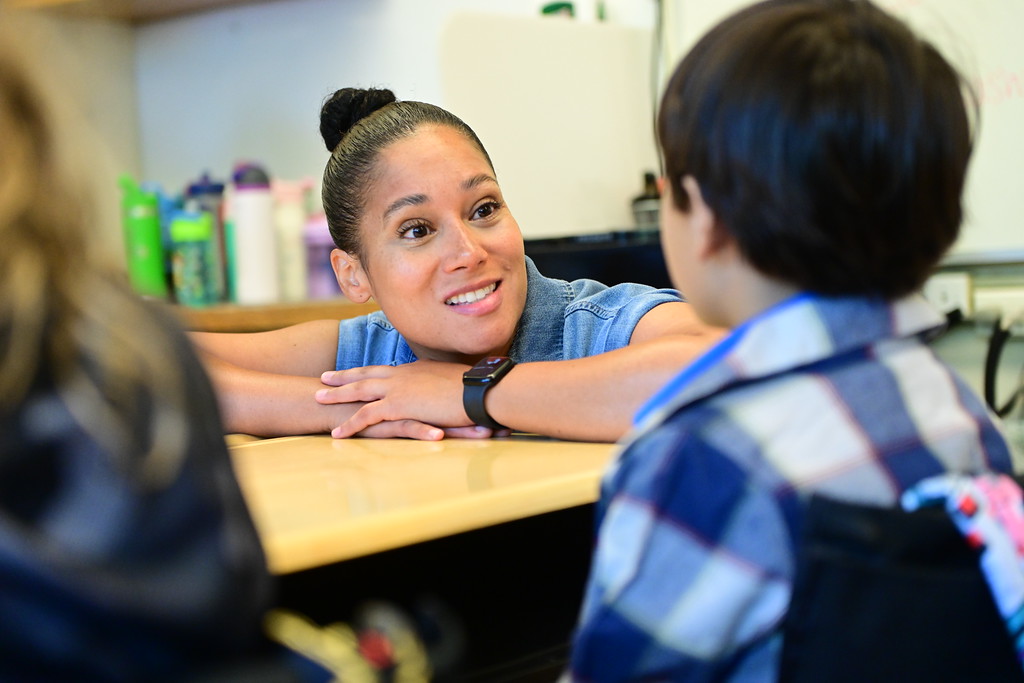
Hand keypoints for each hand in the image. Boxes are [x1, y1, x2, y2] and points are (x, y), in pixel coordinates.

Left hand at [317, 361, 491, 438]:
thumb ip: (440, 383)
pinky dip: (350, 424)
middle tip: (324, 377)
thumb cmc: (474, 388)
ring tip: (318, 399)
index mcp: (415, 369)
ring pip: (358, 391)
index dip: (368, 371)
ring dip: (337, 396)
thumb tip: (443, 386)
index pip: (385, 370)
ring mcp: (397, 389)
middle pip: (365, 374)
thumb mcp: (453, 381)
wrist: (478, 390)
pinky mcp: (397, 406)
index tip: (356, 372)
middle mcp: (402, 375)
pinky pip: (366, 416)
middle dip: (343, 376)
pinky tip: (338, 433)